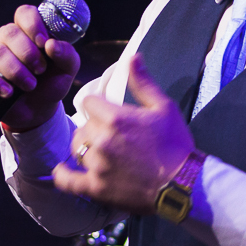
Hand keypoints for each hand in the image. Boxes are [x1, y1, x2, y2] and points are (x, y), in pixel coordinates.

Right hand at [0, 4, 81, 133]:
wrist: (37, 111)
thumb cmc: (50, 83)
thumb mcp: (67, 70)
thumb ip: (67, 54)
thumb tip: (52, 44)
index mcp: (28, 30)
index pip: (24, 13)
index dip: (33, 24)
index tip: (43, 42)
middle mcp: (7, 38)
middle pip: (9, 32)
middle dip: (27, 53)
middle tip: (40, 70)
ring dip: (15, 70)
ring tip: (30, 85)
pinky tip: (9, 92)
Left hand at [52, 53, 195, 213]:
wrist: (183, 184)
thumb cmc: (176, 145)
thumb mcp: (164, 108)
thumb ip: (143, 83)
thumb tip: (132, 58)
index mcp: (116, 118)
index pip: (89, 103)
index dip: (98, 106)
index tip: (108, 112)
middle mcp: (102, 140)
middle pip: (83, 125)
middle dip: (93, 126)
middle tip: (110, 134)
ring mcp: (97, 166)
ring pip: (76, 148)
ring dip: (84, 146)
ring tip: (97, 150)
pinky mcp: (96, 188)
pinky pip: (68, 181)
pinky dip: (62, 175)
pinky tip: (62, 170)